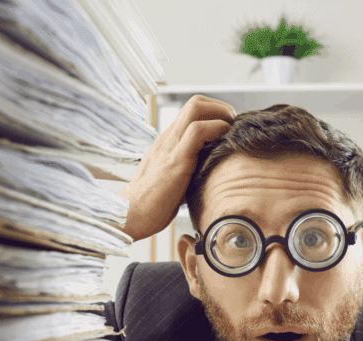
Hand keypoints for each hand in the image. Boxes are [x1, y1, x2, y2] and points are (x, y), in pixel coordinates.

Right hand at [120, 95, 235, 240]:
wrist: (129, 215)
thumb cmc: (152, 204)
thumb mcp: (174, 180)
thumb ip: (189, 170)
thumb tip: (211, 173)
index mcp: (167, 142)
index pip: (191, 111)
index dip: (214, 112)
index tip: (228, 126)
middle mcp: (168, 138)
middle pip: (195, 102)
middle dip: (221, 107)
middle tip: (234, 124)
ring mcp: (170, 147)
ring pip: (196, 108)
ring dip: (222, 114)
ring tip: (232, 129)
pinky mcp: (175, 161)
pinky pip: (197, 132)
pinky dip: (216, 129)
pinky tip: (225, 141)